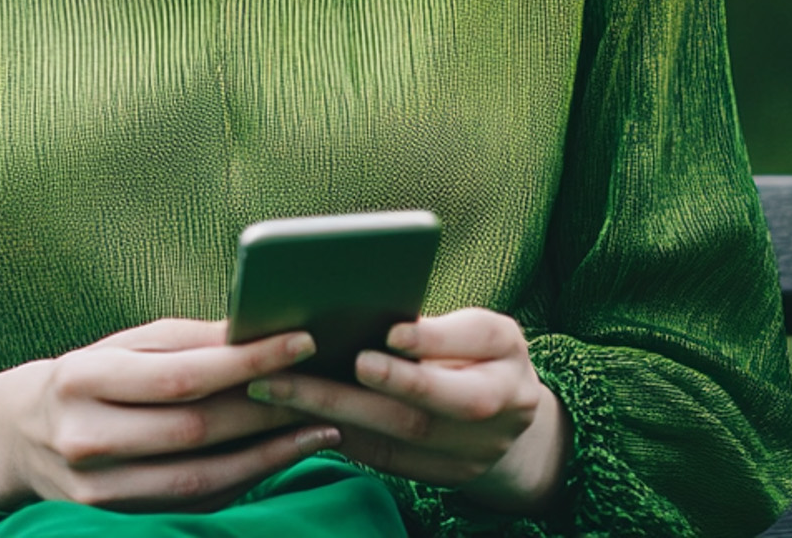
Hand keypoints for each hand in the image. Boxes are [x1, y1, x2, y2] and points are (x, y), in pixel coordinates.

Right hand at [0, 318, 342, 511]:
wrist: (19, 437)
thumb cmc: (87, 377)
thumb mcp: (123, 344)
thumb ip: (187, 339)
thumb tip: (257, 329)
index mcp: (84, 379)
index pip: (180, 374)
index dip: (245, 361)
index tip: (301, 342)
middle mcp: (86, 438)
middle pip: (195, 430)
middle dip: (267, 410)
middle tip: (323, 388)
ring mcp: (98, 490)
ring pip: (201, 477)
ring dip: (269, 454)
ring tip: (321, 428)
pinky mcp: (115, 520)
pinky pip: (193, 502)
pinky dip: (244, 480)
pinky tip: (281, 458)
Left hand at [243, 308, 569, 513]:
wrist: (514, 419)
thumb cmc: (480, 353)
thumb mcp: (478, 328)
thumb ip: (439, 327)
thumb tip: (375, 315)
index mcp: (508, 357)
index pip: (474, 342)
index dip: (432, 341)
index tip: (390, 331)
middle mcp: (499, 411)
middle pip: (431, 405)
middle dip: (366, 388)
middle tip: (300, 371)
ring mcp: (471, 453)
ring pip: (398, 437)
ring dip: (332, 411)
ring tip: (276, 389)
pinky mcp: (442, 476)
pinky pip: (386, 458)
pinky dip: (341, 434)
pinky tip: (296, 415)